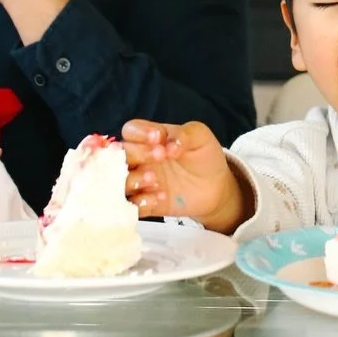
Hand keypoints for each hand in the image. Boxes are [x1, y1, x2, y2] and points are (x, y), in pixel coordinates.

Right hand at [122, 120, 250, 232]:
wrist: (216, 186)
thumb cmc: (203, 156)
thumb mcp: (200, 137)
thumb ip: (185, 134)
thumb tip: (170, 145)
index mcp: (150, 139)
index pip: (131, 130)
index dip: (139, 133)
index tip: (158, 137)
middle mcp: (141, 159)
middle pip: (121, 154)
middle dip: (137, 154)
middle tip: (160, 156)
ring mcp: (141, 182)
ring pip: (121, 181)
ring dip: (134, 179)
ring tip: (155, 179)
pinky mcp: (147, 203)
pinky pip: (133, 206)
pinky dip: (142, 203)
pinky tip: (160, 198)